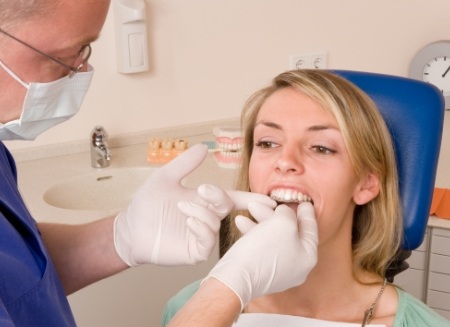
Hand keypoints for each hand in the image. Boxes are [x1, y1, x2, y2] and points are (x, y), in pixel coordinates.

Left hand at [113, 144, 274, 266]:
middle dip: (219, 197)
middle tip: (203, 191)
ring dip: (204, 213)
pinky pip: (208, 242)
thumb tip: (203, 147)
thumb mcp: (165, 178)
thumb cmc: (147, 204)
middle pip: (227, 207)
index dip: (249, 199)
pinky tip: (190, 221)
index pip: (232, 198)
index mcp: (204, 201)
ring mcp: (201, 235)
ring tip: (184, 208)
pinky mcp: (193, 251)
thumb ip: (185, 164)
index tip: (266, 199)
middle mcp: (206, 218)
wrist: (130, 228)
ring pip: (217, 224)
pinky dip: (203, 229)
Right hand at [206, 201, 317, 309]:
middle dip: (277, 214)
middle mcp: (296, 267)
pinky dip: (253, 233)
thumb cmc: (263, 250)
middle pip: (290, 233)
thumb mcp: (282, 223)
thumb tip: (284, 212)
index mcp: (308, 257)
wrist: (236, 277)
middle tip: (270, 201)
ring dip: (261, 221)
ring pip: (273, 238)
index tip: (304, 202)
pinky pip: (261, 247)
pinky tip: (241, 222)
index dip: (307, 213)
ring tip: (250, 207)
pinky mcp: (261, 273)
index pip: (311, 230)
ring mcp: (278, 272)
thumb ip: (288, 213)